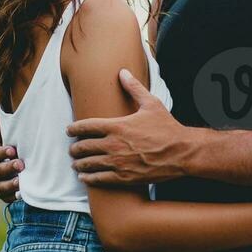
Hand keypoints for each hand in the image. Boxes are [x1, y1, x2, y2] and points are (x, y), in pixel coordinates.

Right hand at [0, 117, 23, 202]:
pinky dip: (15, 196)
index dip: (1, 152)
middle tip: (21, 165)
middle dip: (8, 168)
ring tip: (21, 181)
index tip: (12, 150)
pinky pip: (8, 198)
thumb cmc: (4, 154)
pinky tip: (23, 193)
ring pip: (1, 187)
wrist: (5, 173)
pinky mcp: (3, 196)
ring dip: (11, 184)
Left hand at [67, 69, 190, 186]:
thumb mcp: (151, 103)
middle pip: (84, 146)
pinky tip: (84, 177)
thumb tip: (123, 72)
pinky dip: (89, 178)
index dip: (74, 128)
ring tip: (75, 164)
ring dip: (79, 164)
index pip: (86, 126)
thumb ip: (134, 88)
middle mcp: (114, 144)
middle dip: (75, 148)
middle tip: (72, 149)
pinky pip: (100, 179)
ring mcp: (118, 162)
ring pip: (89, 164)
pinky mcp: (124, 177)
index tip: (69, 130)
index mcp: (117, 125)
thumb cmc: (167, 127)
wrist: (182, 152)